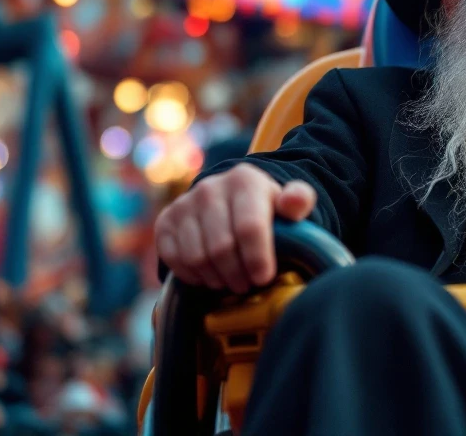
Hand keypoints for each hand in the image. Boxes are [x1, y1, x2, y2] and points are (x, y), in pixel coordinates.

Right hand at [154, 164, 316, 292]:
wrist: (232, 202)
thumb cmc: (266, 210)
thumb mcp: (288, 204)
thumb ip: (299, 201)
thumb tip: (295, 202)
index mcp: (244, 180)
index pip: (249, 226)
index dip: (257, 257)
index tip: (263, 278)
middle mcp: (210, 187)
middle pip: (221, 246)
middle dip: (237, 274)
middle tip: (247, 285)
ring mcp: (185, 203)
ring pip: (197, 257)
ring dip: (216, 278)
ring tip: (232, 281)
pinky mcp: (165, 220)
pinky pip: (174, 259)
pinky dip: (192, 276)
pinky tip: (210, 276)